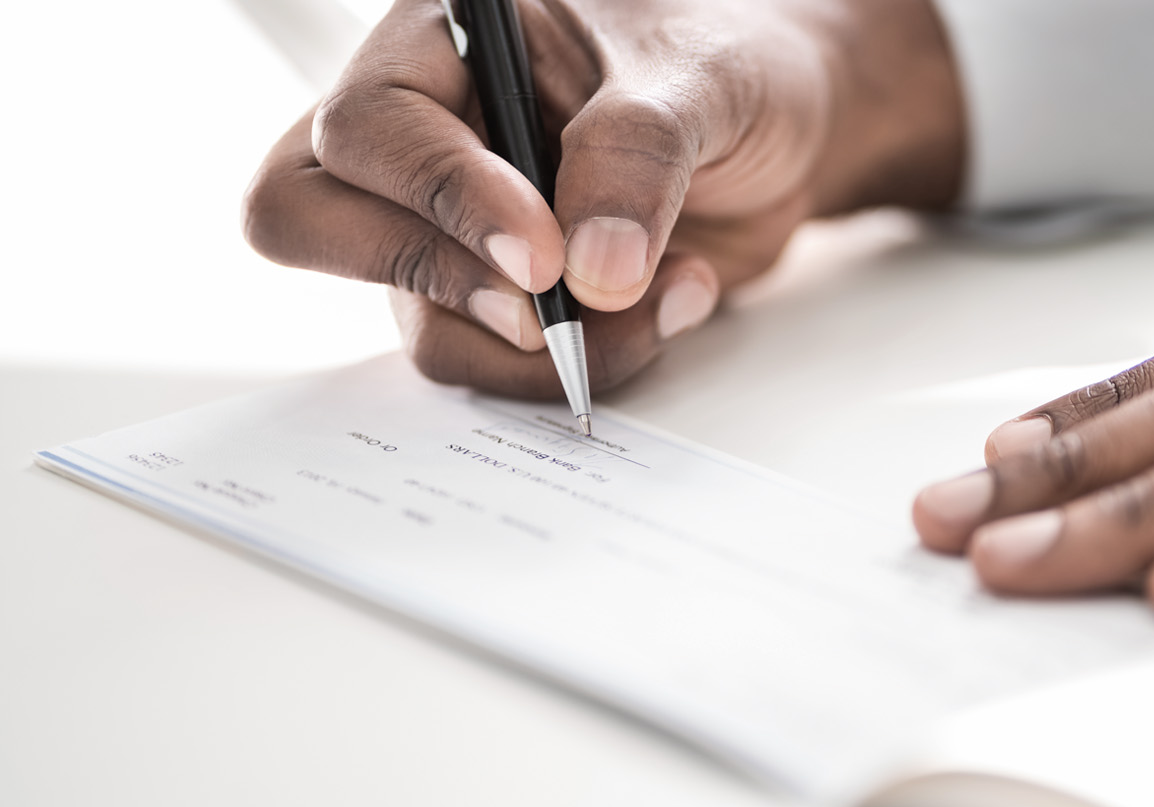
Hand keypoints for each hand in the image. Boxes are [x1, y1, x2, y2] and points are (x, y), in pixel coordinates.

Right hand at [243, 0, 962, 396]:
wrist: (784, 126)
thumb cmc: (733, 60)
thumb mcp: (702, 79)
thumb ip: (638, 156)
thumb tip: (589, 277)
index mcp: (448, 38)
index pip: (372, 125)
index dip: (443, 199)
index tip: (545, 258)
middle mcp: (429, 132)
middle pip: (311, 220)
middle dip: (434, 281)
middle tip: (547, 309)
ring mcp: (455, 222)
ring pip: (420, 318)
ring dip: (543, 344)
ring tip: (668, 293)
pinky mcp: (503, 293)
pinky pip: (496, 360)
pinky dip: (583, 363)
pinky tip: (671, 305)